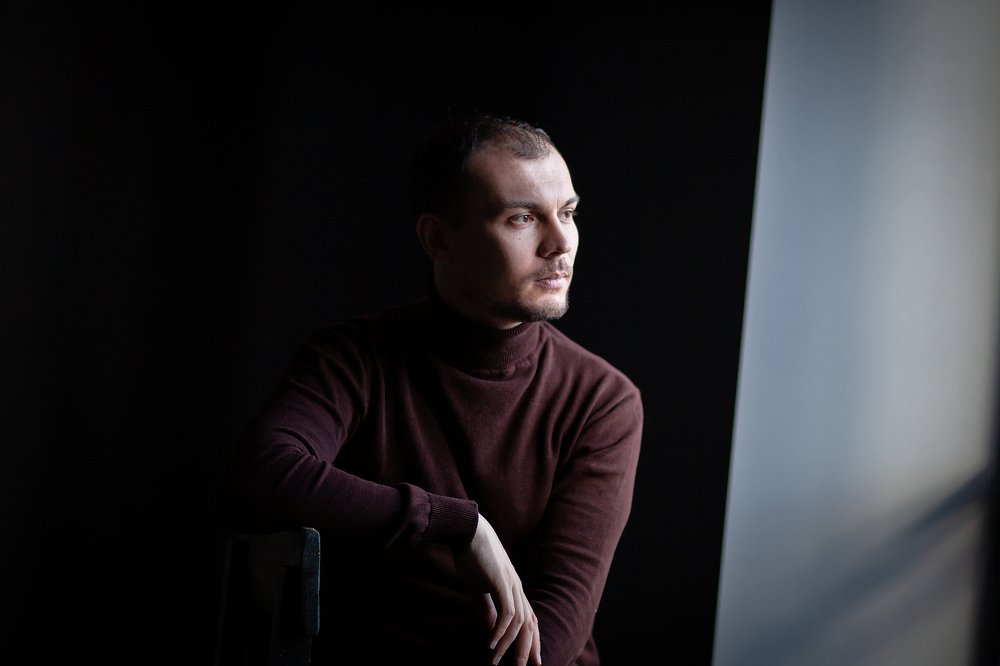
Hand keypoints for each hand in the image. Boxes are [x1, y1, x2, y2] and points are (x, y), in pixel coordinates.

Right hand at [454, 514, 542, 664]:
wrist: (465, 529)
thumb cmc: (471, 555)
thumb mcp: (478, 587)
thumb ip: (485, 607)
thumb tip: (489, 629)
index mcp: (514, 588)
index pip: (529, 619)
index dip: (532, 640)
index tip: (532, 661)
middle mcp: (517, 588)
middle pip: (529, 625)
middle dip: (527, 650)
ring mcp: (511, 584)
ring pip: (519, 623)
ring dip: (508, 646)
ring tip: (496, 663)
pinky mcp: (501, 582)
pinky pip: (506, 613)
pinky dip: (500, 632)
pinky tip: (491, 645)